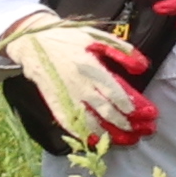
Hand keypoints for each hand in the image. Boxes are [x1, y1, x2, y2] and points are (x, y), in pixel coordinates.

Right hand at [1, 17, 157, 149]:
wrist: (32, 43)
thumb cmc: (68, 38)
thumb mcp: (97, 37)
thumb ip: (122, 51)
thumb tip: (142, 66)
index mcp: (92, 68)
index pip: (114, 92)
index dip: (128, 105)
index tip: (142, 113)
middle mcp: (80, 85)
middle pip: (105, 109)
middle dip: (123, 123)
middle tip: (138, 131)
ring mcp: (66, 96)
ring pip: (89, 120)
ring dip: (107, 132)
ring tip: (123, 139)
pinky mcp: (54, 103)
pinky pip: (69, 122)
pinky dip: (82, 133)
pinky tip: (93, 139)